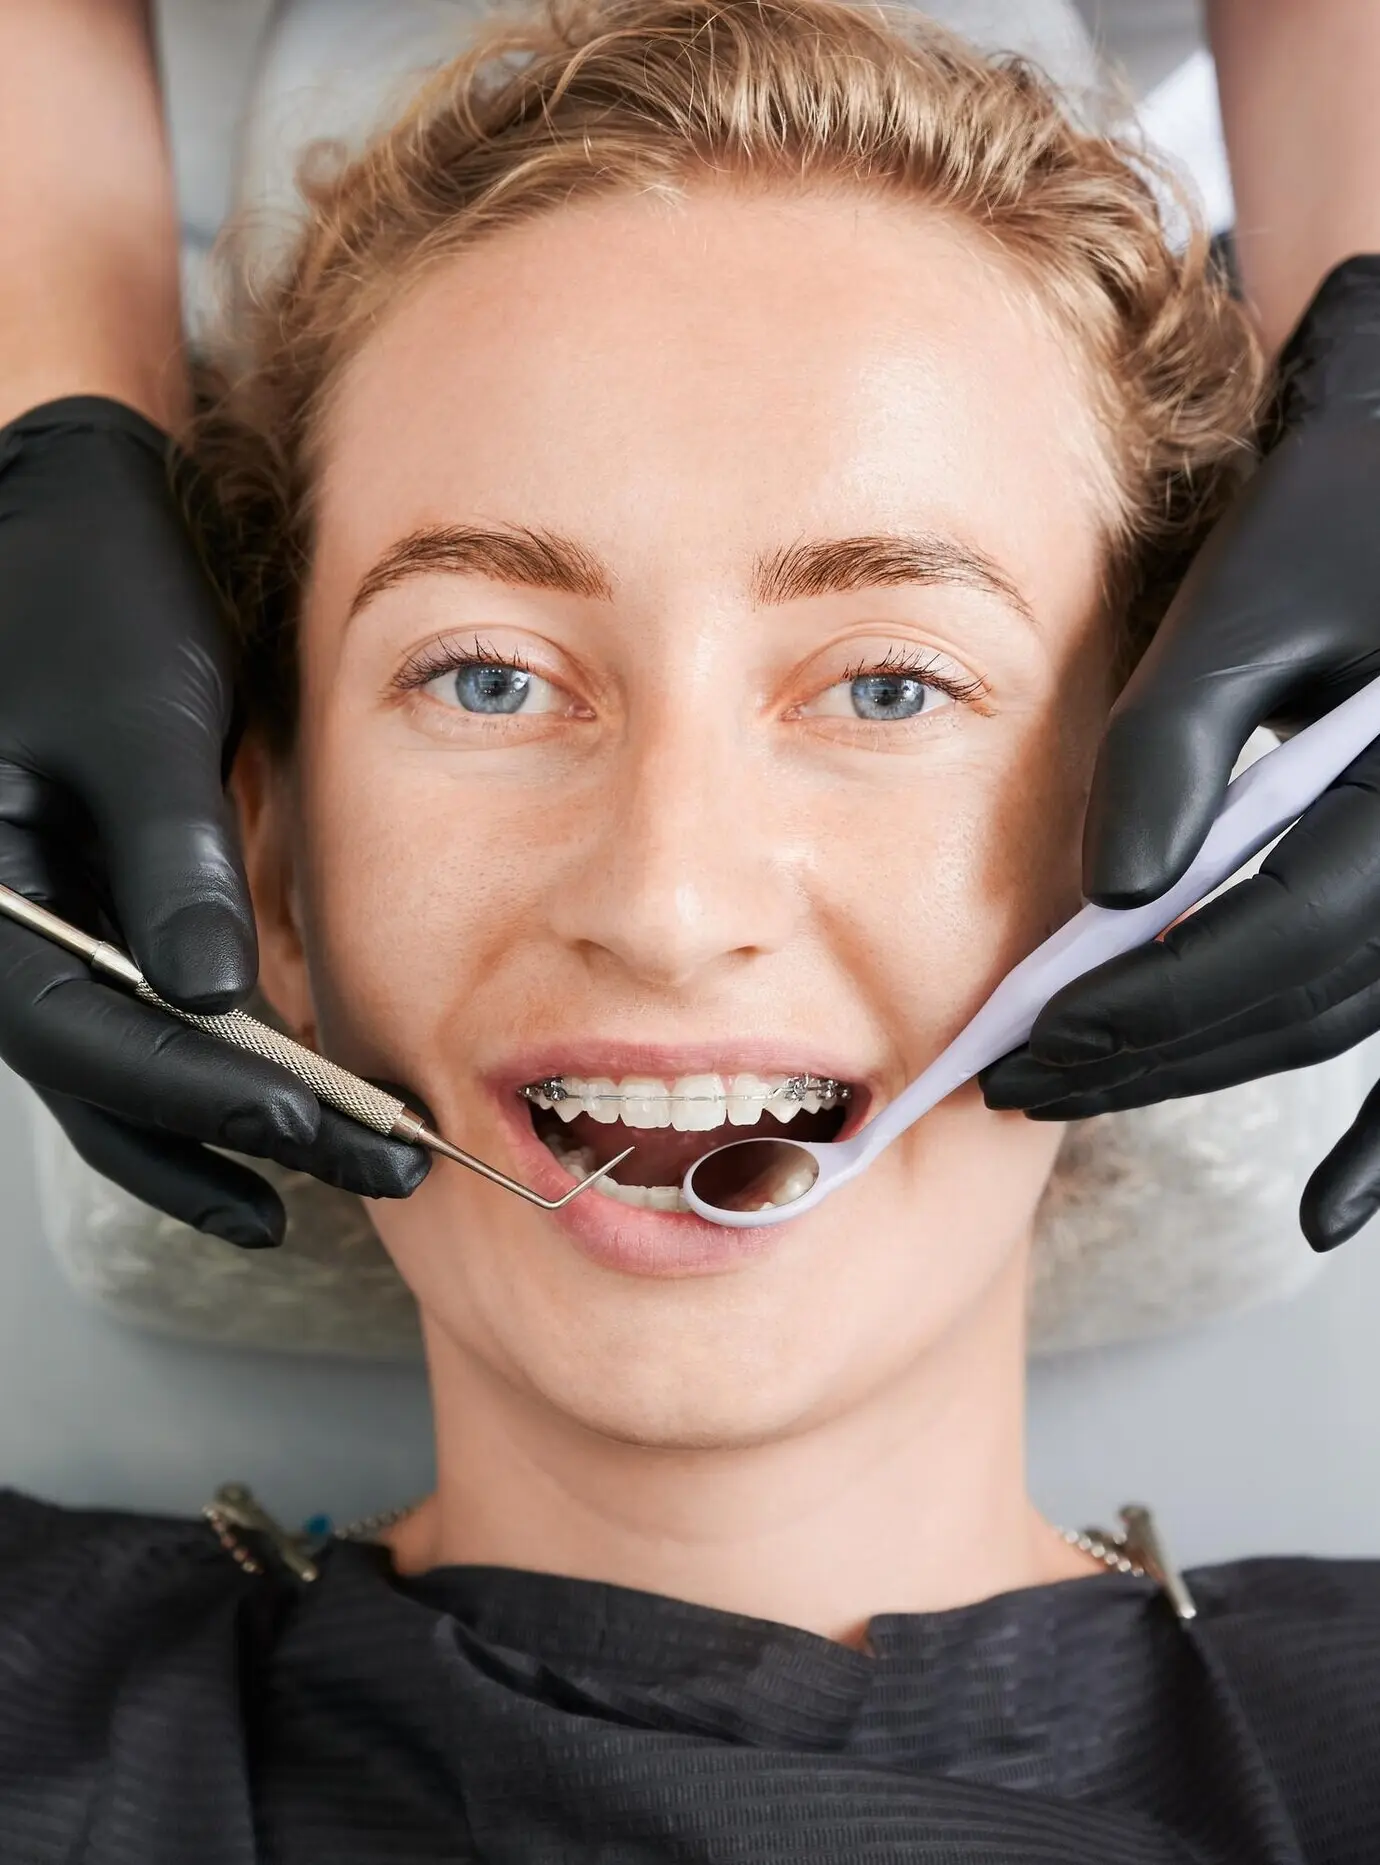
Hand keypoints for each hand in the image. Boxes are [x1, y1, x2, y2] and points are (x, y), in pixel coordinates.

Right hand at [0, 396, 426, 1246]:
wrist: (62, 514)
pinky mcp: (79, 912)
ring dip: (227, 1126)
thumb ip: (175, 861)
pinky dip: (208, 1070)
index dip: (209, 1094)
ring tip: (347, 1165)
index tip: (320, 1126)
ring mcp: (31, 929)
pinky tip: (287, 1104)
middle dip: (241, 1139)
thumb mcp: (144, 717)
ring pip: (116, 1074)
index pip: (86, 1038)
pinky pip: (131, 1023)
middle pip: (106, 1084)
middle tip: (380, 1171)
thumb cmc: (91, 591)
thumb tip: (214, 999)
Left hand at [981, 256, 1379, 1253]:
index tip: (1027, 1033)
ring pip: (1342, 1019)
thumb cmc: (1353, 494)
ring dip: (1211, 1063)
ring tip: (1087, 1088)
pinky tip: (1324, 1216)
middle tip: (1023, 1081)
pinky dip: (1377, 1134)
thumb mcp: (1256, 592)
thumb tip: (1112, 894)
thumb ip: (1178, 738)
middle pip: (1304, 999)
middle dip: (1156, 1049)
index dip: (1144, 997)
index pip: (1273, 932)